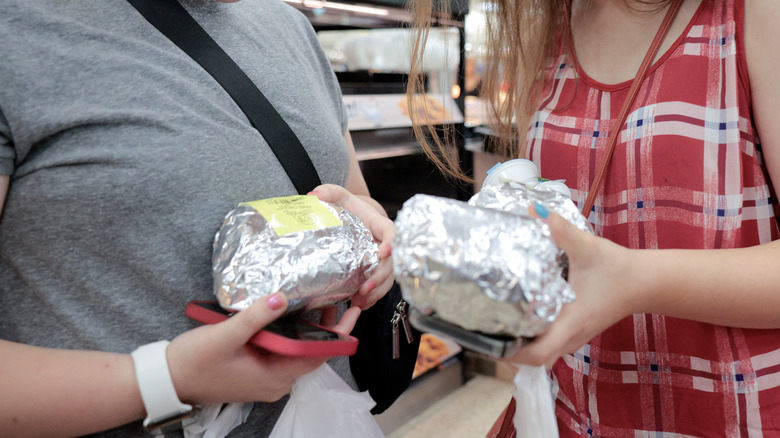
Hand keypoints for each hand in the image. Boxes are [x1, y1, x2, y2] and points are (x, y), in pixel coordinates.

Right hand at [166, 294, 360, 404]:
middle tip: (338, 296)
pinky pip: (283, 351)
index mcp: (275, 377)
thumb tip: (282, 297)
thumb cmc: (194, 362)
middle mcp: (276, 381)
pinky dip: (291, 332)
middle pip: (312, 352)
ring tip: (320, 299)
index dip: (338, 333)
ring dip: (309, 327)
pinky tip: (290, 312)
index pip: (318, 354)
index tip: (353, 311)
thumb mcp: (225, 335)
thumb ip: (255, 317)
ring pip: (298, 350)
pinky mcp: (258, 370)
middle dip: (327, 326)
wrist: (167, 380)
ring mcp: (267, 377)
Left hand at [308, 184, 394, 309]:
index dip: (392, 243)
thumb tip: (314, 195)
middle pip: (391, 263)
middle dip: (380, 277)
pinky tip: (360, 305)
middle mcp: (386, 245)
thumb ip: (329, 192)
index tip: (384, 252)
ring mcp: (383, 261)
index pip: (392, 233)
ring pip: (387, 279)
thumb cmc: (349, 208)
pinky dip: (372, 298)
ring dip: (376, 292)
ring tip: (360, 302)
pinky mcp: (376, 273)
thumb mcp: (339, 196)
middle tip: (364, 288)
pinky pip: (380, 288)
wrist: (354, 219)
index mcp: (380, 225)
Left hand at [506, 204, 642, 366]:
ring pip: (541, 354)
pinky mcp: (576, 332)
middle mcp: (572, 336)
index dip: (514, 353)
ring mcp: (575, 337)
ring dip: (520, 345)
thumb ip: (560, 229)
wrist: (646, 282)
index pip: (539, 354)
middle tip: (484, 329)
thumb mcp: (588, 246)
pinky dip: (533, 338)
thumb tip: (534, 210)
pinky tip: (518, 318)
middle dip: (509, 351)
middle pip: (534, 360)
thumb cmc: (618, 268)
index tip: (493, 339)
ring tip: (495, 324)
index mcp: (572, 322)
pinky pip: (549, 344)